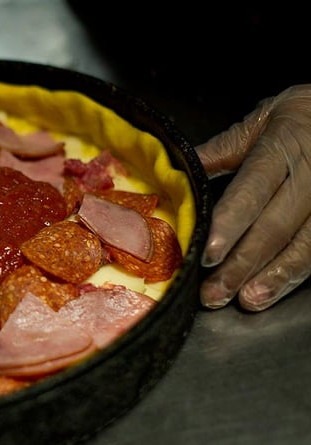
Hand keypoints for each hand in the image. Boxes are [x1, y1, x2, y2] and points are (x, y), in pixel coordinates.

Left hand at [196, 84, 310, 311]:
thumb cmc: (303, 115)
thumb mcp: (262, 122)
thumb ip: (222, 151)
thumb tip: (176, 171)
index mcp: (283, 145)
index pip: (254, 189)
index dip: (231, 224)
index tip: (209, 254)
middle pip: (276, 226)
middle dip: (244, 264)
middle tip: (215, 293)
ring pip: (306, 243)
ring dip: (274, 276)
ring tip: (248, 300)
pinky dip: (297, 272)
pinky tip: (276, 289)